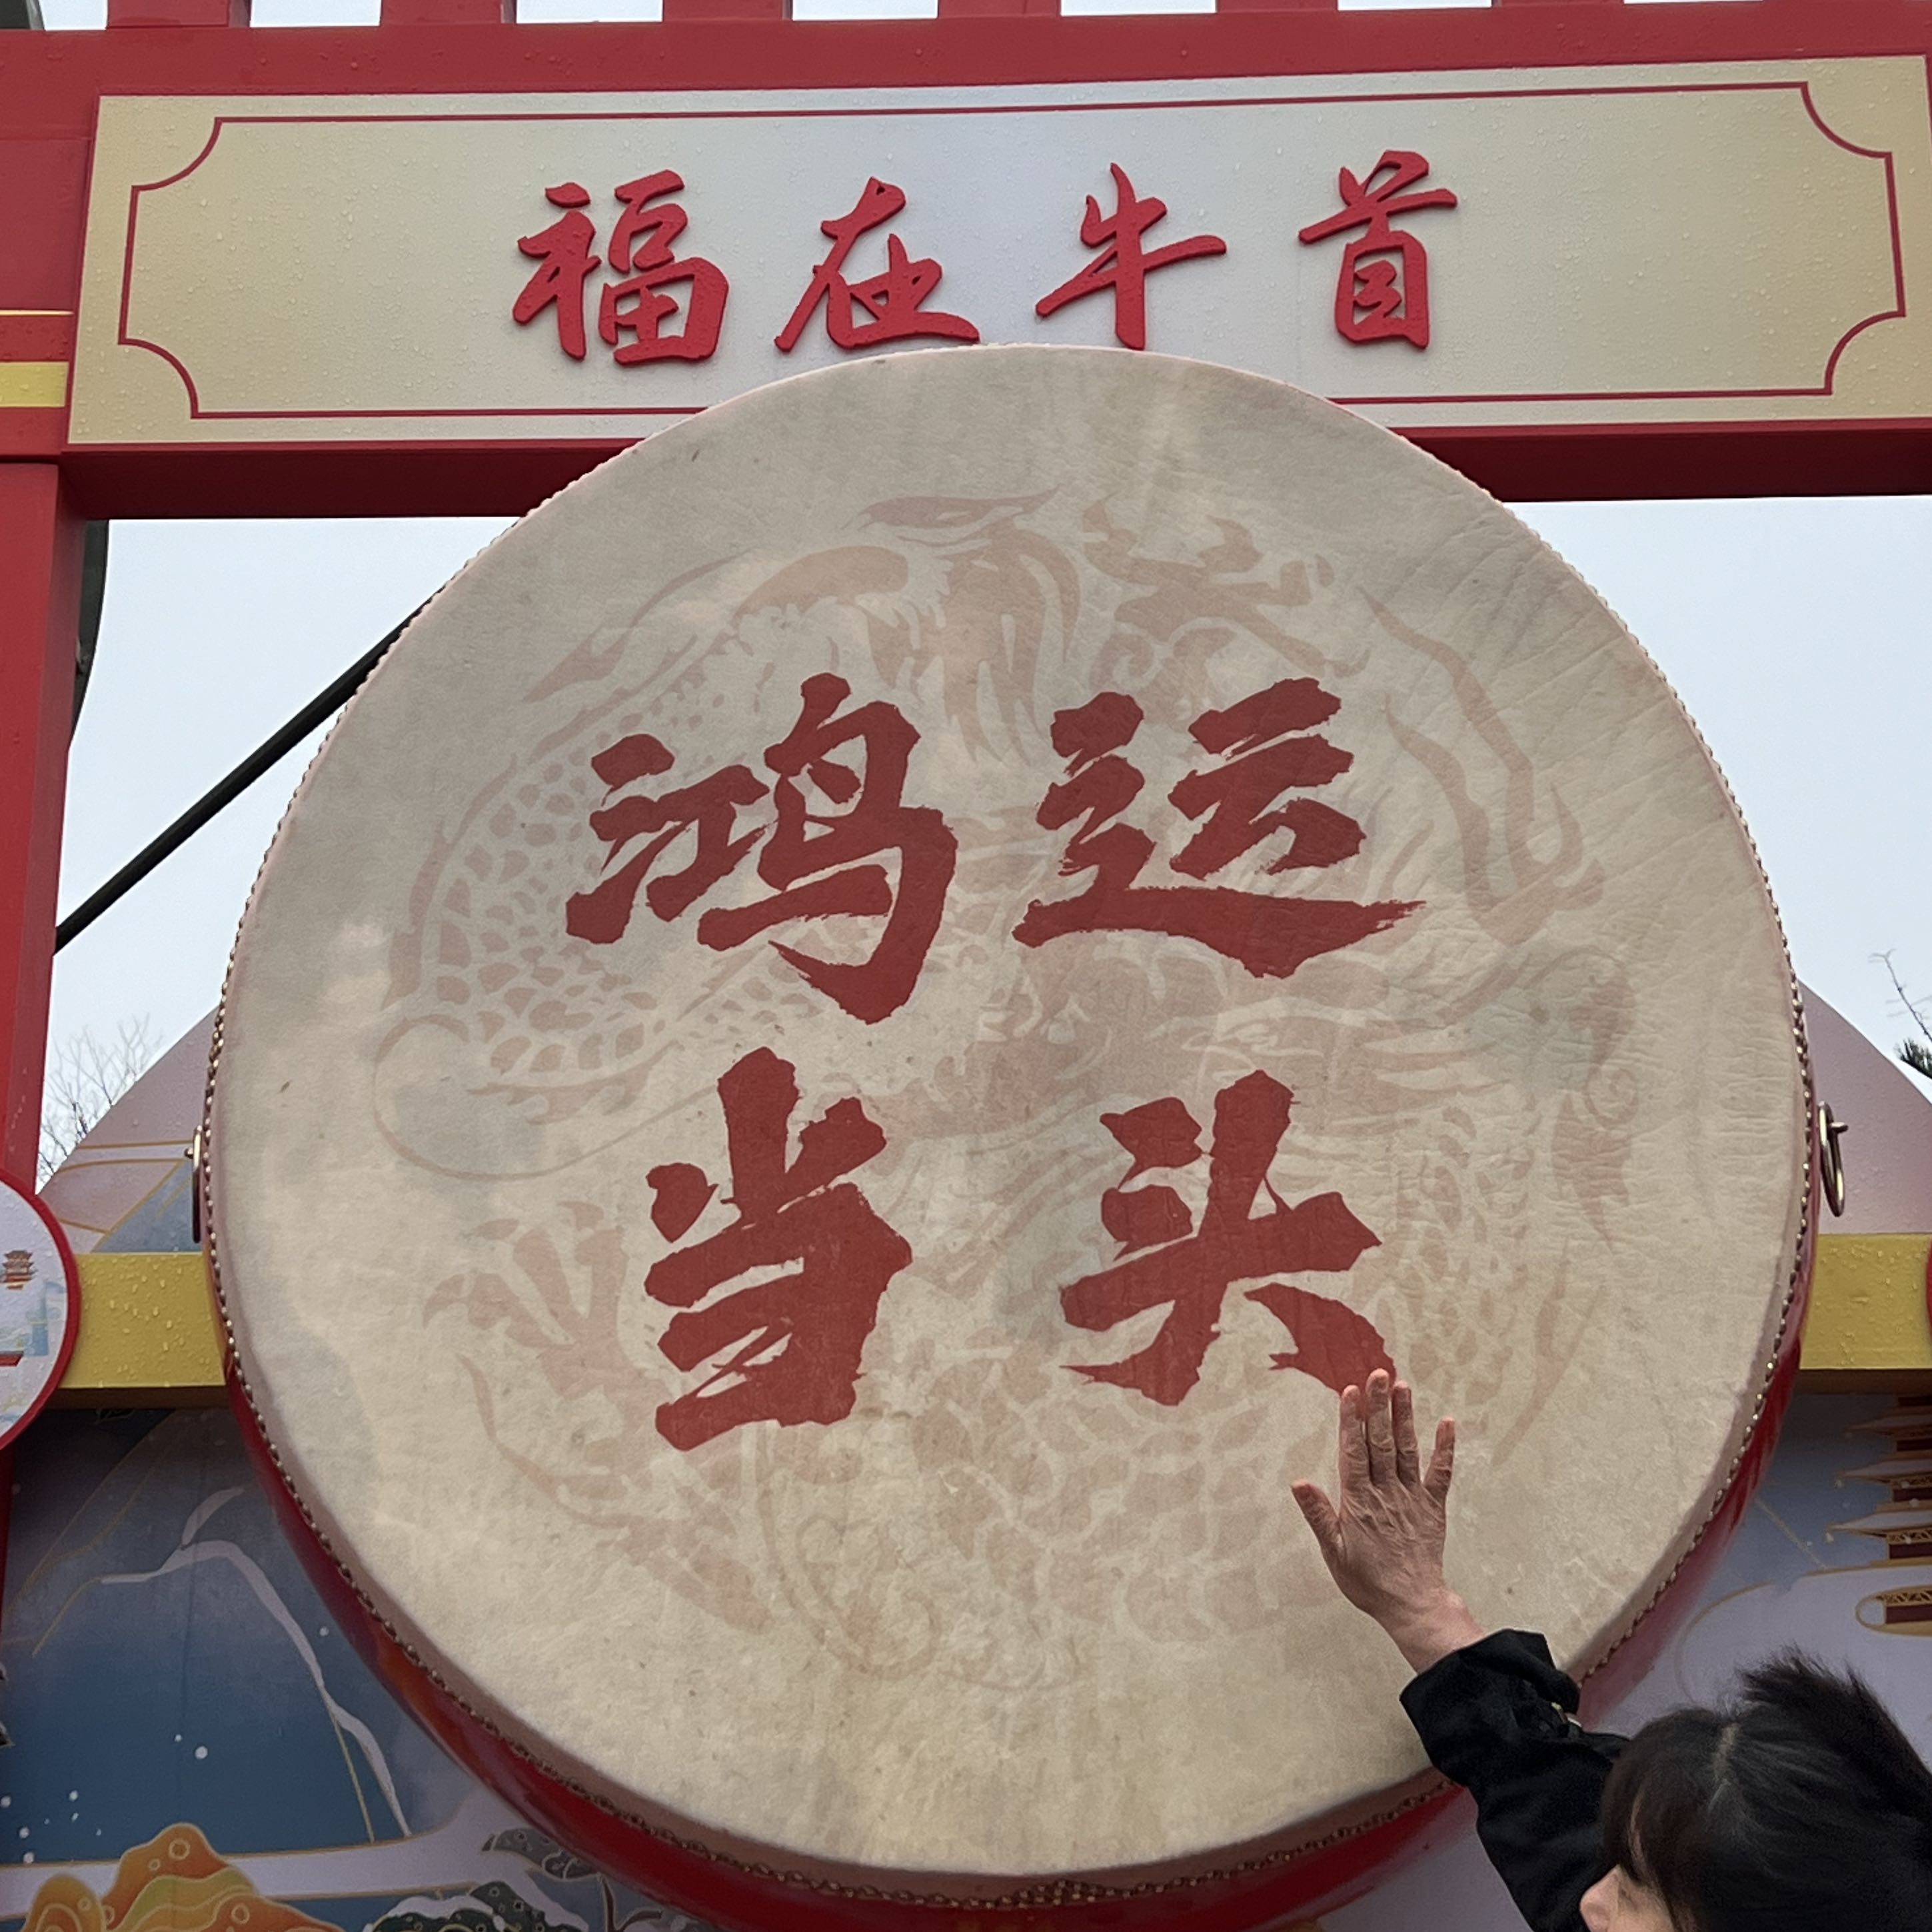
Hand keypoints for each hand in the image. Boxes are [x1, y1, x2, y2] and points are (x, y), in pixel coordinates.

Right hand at [1291, 1370, 1482, 1674]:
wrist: (1412, 1604)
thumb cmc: (1367, 1581)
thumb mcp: (1334, 1553)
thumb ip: (1319, 1515)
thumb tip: (1299, 1483)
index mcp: (1359, 1502)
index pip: (1353, 1452)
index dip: (1352, 1421)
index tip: (1351, 1393)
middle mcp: (1387, 1493)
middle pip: (1381, 1442)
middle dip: (1378, 1407)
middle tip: (1378, 1374)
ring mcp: (1412, 1498)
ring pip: (1407, 1450)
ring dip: (1405, 1417)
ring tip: (1402, 1386)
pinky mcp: (1432, 1507)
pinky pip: (1441, 1473)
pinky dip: (1445, 1448)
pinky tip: (1447, 1423)